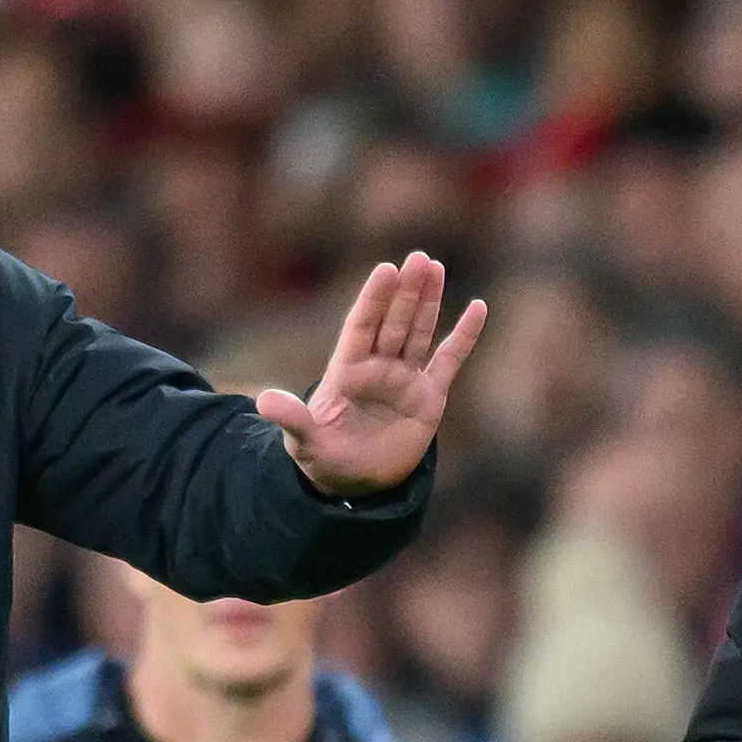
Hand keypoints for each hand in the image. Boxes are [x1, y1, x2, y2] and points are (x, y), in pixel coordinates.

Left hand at [258, 253, 489, 496]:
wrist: (354, 483)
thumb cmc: (323, 458)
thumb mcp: (303, 440)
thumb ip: (291, 419)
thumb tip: (263, 402)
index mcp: (347, 370)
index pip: (362, 326)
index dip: (374, 299)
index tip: (386, 270)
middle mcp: (377, 367)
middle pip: (394, 322)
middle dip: (406, 291)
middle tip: (419, 257)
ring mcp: (404, 379)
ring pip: (419, 332)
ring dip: (428, 301)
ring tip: (434, 267)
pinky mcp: (428, 398)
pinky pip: (449, 361)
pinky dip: (464, 336)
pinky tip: (478, 308)